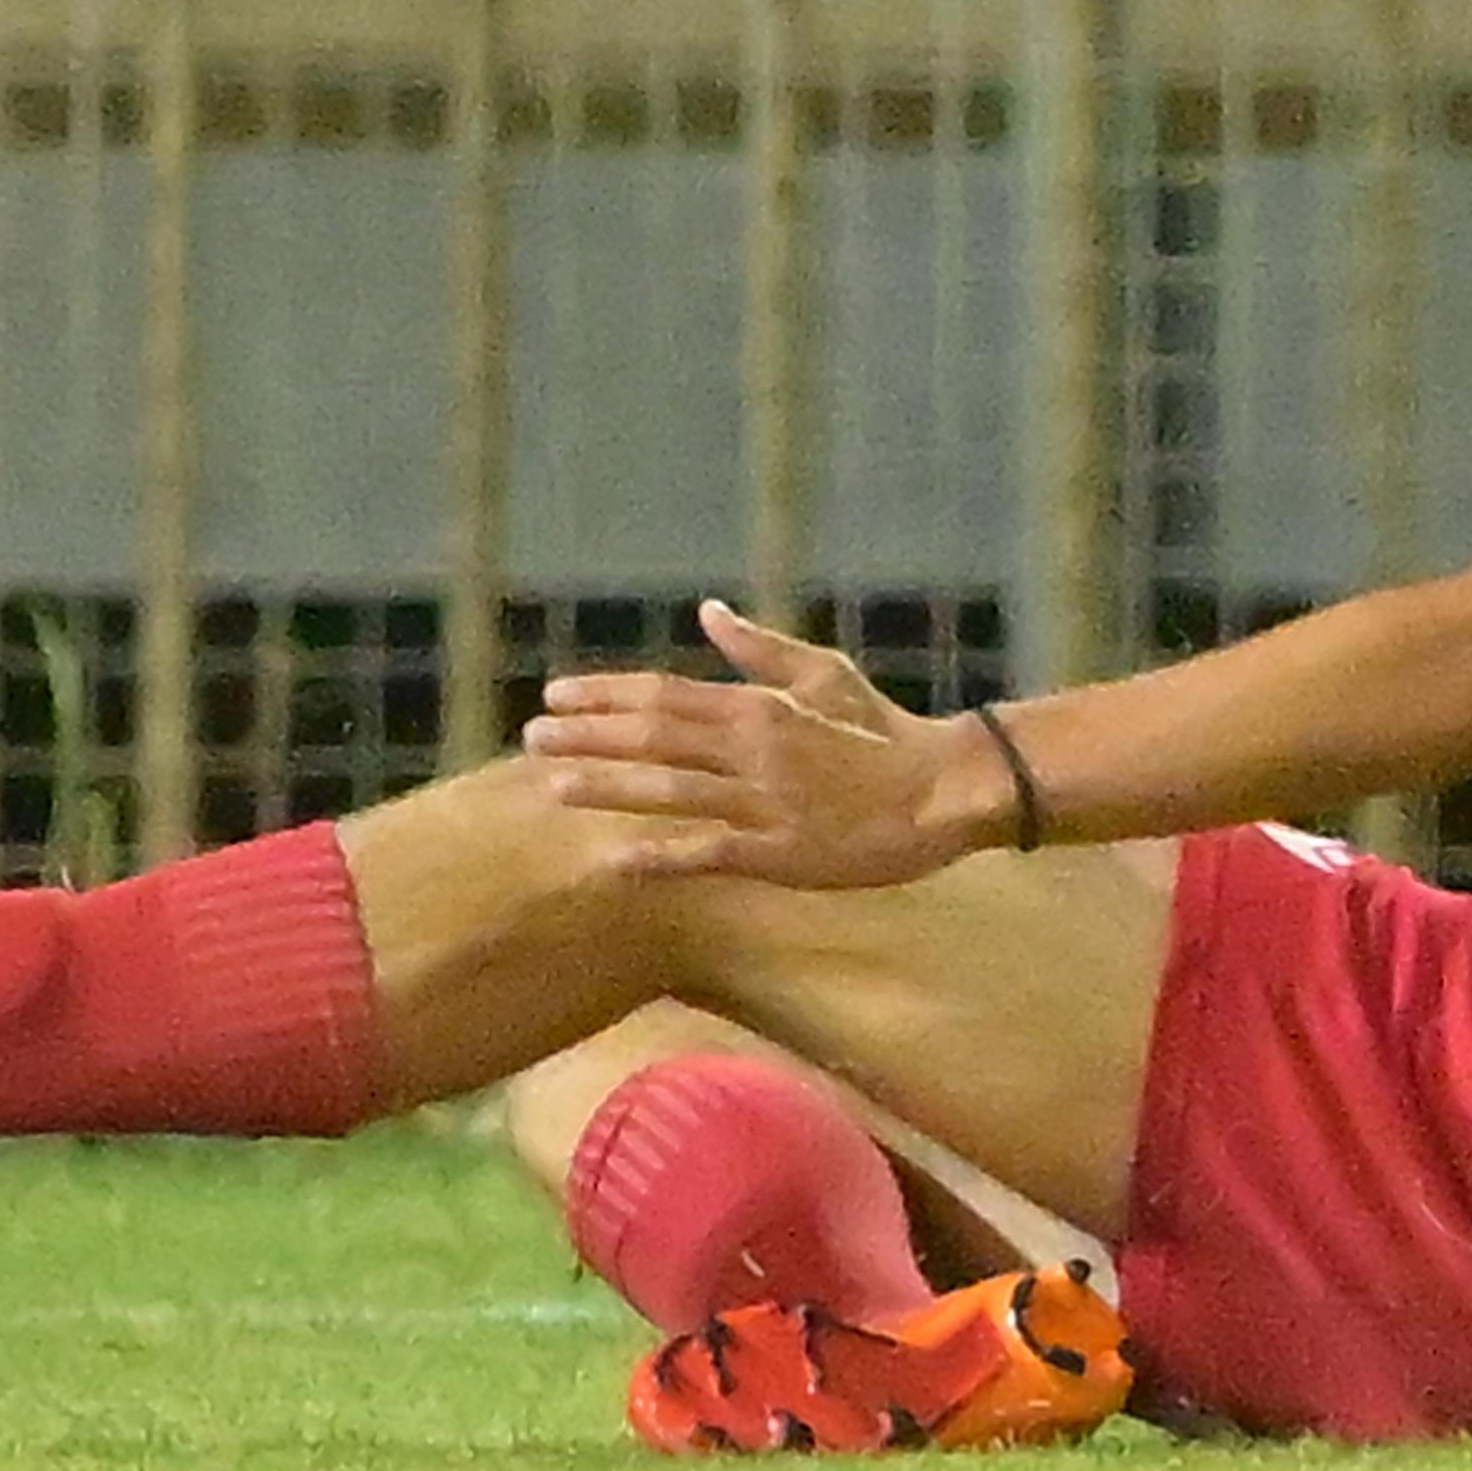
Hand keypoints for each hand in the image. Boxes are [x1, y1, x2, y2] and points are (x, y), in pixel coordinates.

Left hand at [520, 600, 964, 887]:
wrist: (940, 790)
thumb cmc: (883, 730)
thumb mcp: (824, 673)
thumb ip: (760, 647)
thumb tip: (708, 609)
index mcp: (757, 705)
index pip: (664, 693)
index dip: (604, 695)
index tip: (554, 695)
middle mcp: (751, 748)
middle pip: (654, 737)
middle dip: (588, 737)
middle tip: (531, 738)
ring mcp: (763, 802)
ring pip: (670, 791)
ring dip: (608, 787)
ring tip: (553, 785)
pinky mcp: (779, 853)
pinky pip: (709, 852)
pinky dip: (661, 855)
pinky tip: (616, 861)